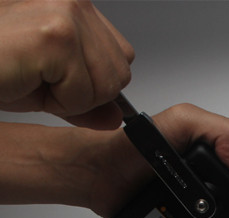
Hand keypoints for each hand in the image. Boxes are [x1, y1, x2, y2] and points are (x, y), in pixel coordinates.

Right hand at [0, 0, 133, 128]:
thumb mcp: (48, 88)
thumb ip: (89, 101)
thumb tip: (118, 116)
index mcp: (74, 3)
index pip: (122, 57)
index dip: (92, 80)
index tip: (53, 74)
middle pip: (120, 73)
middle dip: (84, 91)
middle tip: (38, 76)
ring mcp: (66, 13)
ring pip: (107, 87)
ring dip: (70, 97)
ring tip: (30, 75)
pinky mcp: (56, 36)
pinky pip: (84, 95)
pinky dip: (57, 102)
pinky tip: (26, 78)